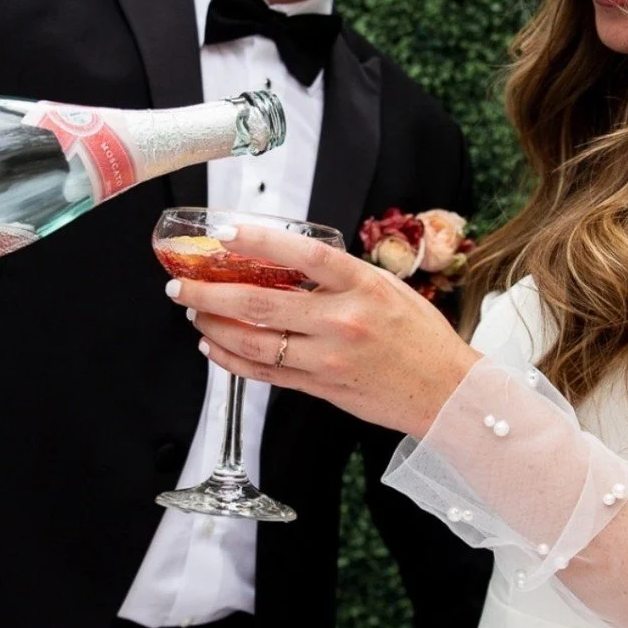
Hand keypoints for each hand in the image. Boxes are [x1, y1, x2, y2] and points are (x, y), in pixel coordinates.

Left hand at [167, 225, 478, 436]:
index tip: (224, 233)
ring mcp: (328, 358)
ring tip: (194, 313)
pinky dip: (232, 359)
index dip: (259, 241)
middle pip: (261, 303)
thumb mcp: (388, 289)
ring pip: (254, 342)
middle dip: (210, 292)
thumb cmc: (421, 337)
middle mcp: (342, 321)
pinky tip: (214, 345)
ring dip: (214, 325)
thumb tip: (285, 260)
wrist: (446, 393)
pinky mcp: (320, 388)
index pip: (303, 255)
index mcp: (362, 286)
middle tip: (181, 284)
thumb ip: (340, 276)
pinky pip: (264, 374)